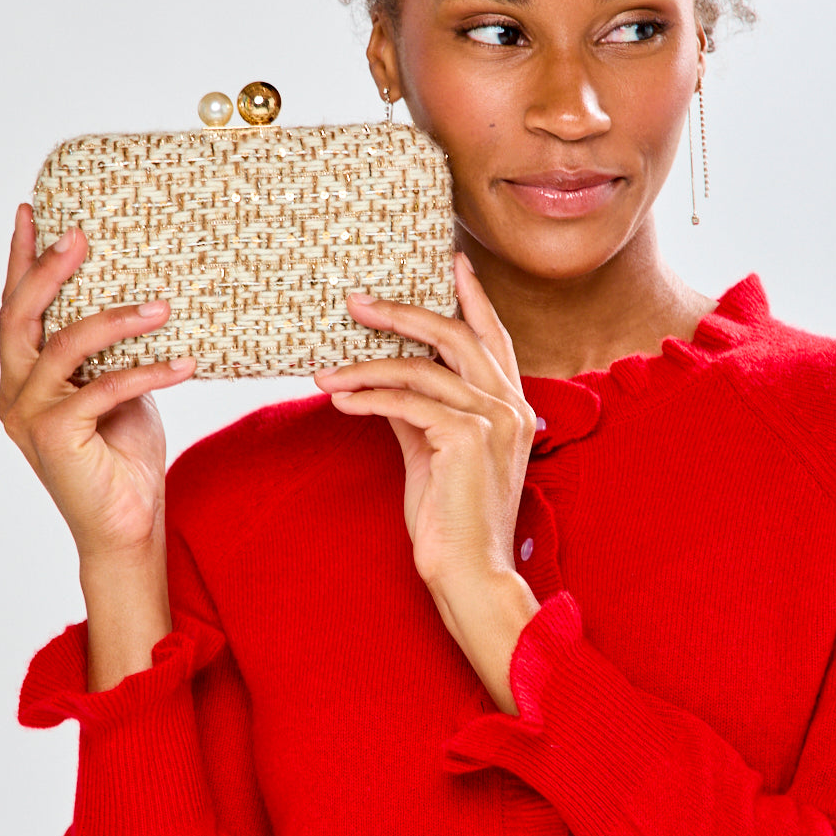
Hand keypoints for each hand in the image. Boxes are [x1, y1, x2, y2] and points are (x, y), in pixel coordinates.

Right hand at [0, 204, 196, 564]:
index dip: (23, 259)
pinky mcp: (57, 436)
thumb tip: (146, 299)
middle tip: (81, 234)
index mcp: (24, 377)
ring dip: (115, 318)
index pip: (17, 308)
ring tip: (162, 305)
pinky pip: (105, 388)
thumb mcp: (118, 391)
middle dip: (50, 268)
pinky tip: (185, 363)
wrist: (127, 526)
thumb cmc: (124, 458)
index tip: (33, 211)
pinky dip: (147, 372)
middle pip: (21, 315)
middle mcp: (16, 392)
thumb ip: (111, 353)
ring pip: (64, 345)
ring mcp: (30, 415)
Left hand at [312, 250, 540, 712]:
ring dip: (365, 366)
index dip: (472, 298)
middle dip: (403, 313)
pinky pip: (406, 403)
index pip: (492, 338)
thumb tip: (381, 379)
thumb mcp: (432, 454)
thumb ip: (418, 412)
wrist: (470, 574)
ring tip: (325, 371)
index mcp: (510, 406)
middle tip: (356, 301)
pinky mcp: (467, 439)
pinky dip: (367, 397)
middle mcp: (509, 405)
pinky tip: (338, 400)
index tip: (451, 261)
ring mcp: (493, 420)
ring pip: (421, 368)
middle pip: (455, 335)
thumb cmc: (450, 520)